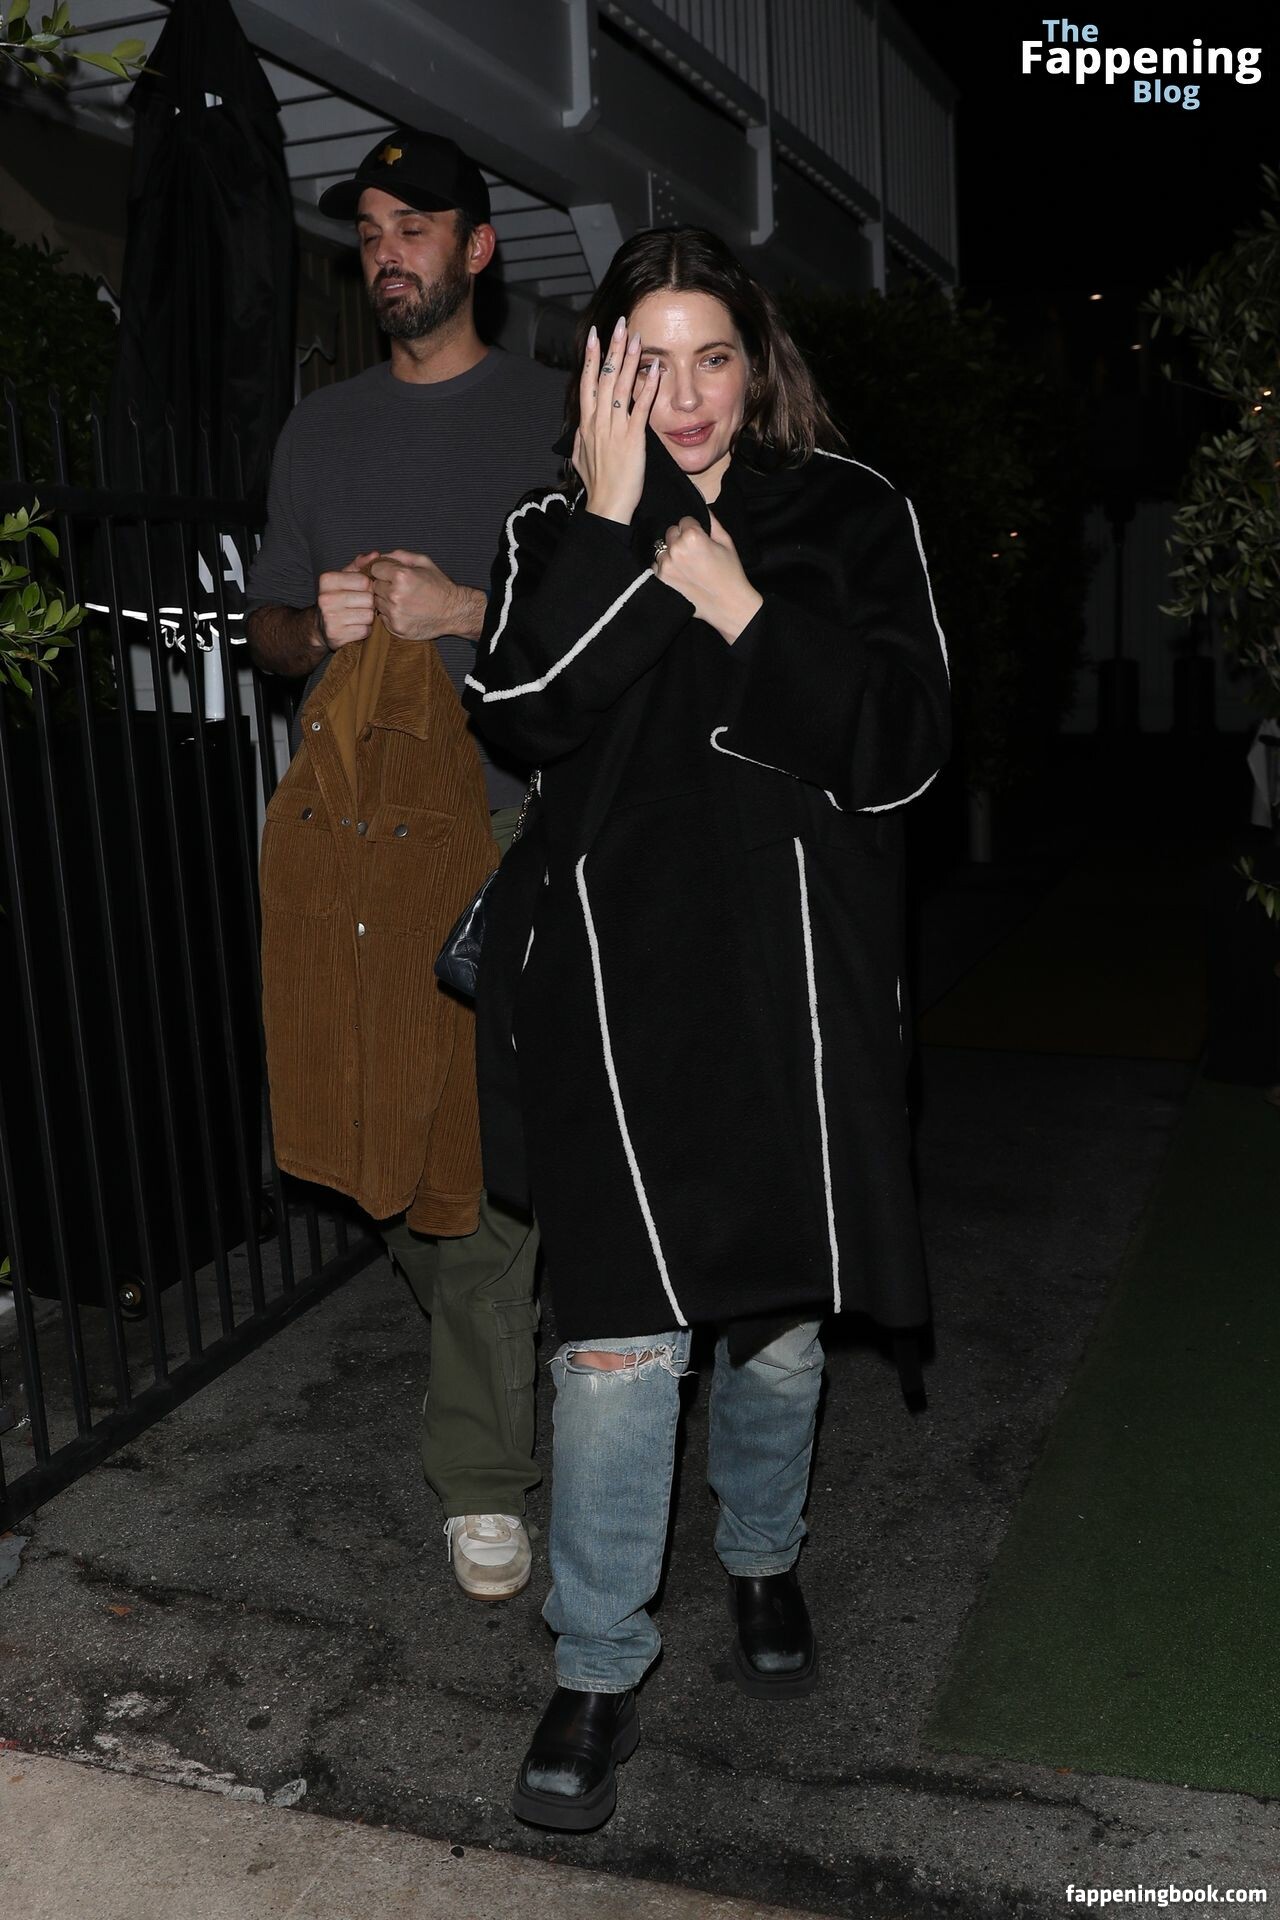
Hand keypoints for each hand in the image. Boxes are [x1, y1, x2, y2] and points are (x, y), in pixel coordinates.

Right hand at [316, 551, 377, 649]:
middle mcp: (326, 598)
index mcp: (327, 580)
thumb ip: (360, 565)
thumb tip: (375, 555)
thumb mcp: (344, 578)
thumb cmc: (337, 598)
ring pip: (368, 616)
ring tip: (358, 616)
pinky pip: (365, 631)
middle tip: (361, 606)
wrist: (320, 627)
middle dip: (370, 603)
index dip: (368, 587)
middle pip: (368, 599)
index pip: (364, 581)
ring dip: (368, 617)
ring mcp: (330, 619)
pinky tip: (356, 627)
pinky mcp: (337, 636)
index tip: (362, 591)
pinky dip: (365, 630)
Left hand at [369, 549, 481, 640]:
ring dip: (386, 601)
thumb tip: (380, 556)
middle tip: (400, 589)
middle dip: (384, 585)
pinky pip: (382, 617)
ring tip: (404, 600)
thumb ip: (399, 555)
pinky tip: (405, 611)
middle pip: (374, 587)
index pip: (374, 569)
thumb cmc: (439, 586)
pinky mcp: (395, 627)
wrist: (453, 612)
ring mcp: (394, 613)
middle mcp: (395, 595)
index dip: (383, 571)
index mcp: (401, 576)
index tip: (392, 574)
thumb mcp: (423, 562)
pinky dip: (390, 614)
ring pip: (377, 603)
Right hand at [573, 314, 660, 524]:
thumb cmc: (597, 488)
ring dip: (629, 360)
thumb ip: (579, 441)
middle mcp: (598, 423)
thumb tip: (579, 429)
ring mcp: (615, 429)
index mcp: (586, 426)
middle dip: (611, 349)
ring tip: (636, 337)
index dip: (591, 359)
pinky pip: (641, 407)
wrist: (606, 508)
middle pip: (604, 378)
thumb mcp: (580, 461)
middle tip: (619, 324)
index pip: (587, 384)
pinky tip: (654, 369)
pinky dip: (648, 387)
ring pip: (621, 387)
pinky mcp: (633, 440)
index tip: (595, 337)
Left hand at [653, 513, 762, 642]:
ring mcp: (666, 565)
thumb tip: (702, 506)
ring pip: (662, 548)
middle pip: (671, 532)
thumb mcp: (726, 541)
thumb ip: (712, 521)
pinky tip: (680, 574)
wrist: (728, 603)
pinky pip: (657, 564)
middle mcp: (676, 549)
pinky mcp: (662, 578)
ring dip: (671, 553)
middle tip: (694, 554)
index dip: (694, 529)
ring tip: (687, 565)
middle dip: (681, 539)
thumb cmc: (730, 573)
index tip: (701, 540)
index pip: (684, 520)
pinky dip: (666, 567)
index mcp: (692, 536)